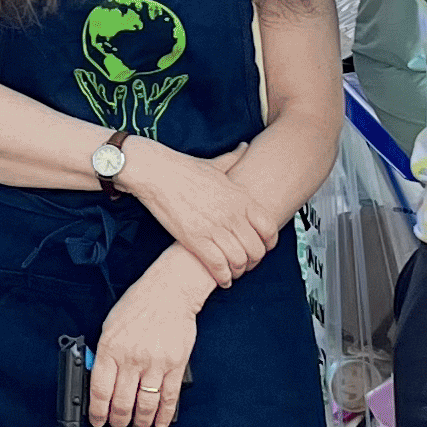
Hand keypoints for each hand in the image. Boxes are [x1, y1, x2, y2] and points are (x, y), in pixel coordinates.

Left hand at [90, 253, 208, 426]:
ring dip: (140, 422)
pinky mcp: (175, 366)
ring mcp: (155, 364)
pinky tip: (160, 423)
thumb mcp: (109, 326)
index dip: (97, 412)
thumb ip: (104, 354)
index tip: (98, 420)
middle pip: (122, 403)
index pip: (100, 391)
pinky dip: (165, 415)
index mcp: (110, 349)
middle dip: (118, 420)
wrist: (169, 291)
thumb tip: (98, 379)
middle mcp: (132, 359)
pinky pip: (169, 398)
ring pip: (145, 405)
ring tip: (137, 426)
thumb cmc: (138, 305)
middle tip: (117, 424)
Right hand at [116, 136, 270, 287]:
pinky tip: (222, 279)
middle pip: (256, 250)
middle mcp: (233, 215)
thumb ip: (235, 158)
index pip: (269, 229)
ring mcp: (215, 228)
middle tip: (246, 265)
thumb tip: (245, 147)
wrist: (157, 173)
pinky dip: (223, 278)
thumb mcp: (217, 163)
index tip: (262, 248)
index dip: (269, 244)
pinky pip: (218, 266)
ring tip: (233, 273)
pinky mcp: (196, 240)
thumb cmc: (185, 168)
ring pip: (239, 261)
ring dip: (238, 272)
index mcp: (241, 198)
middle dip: (253, 262)